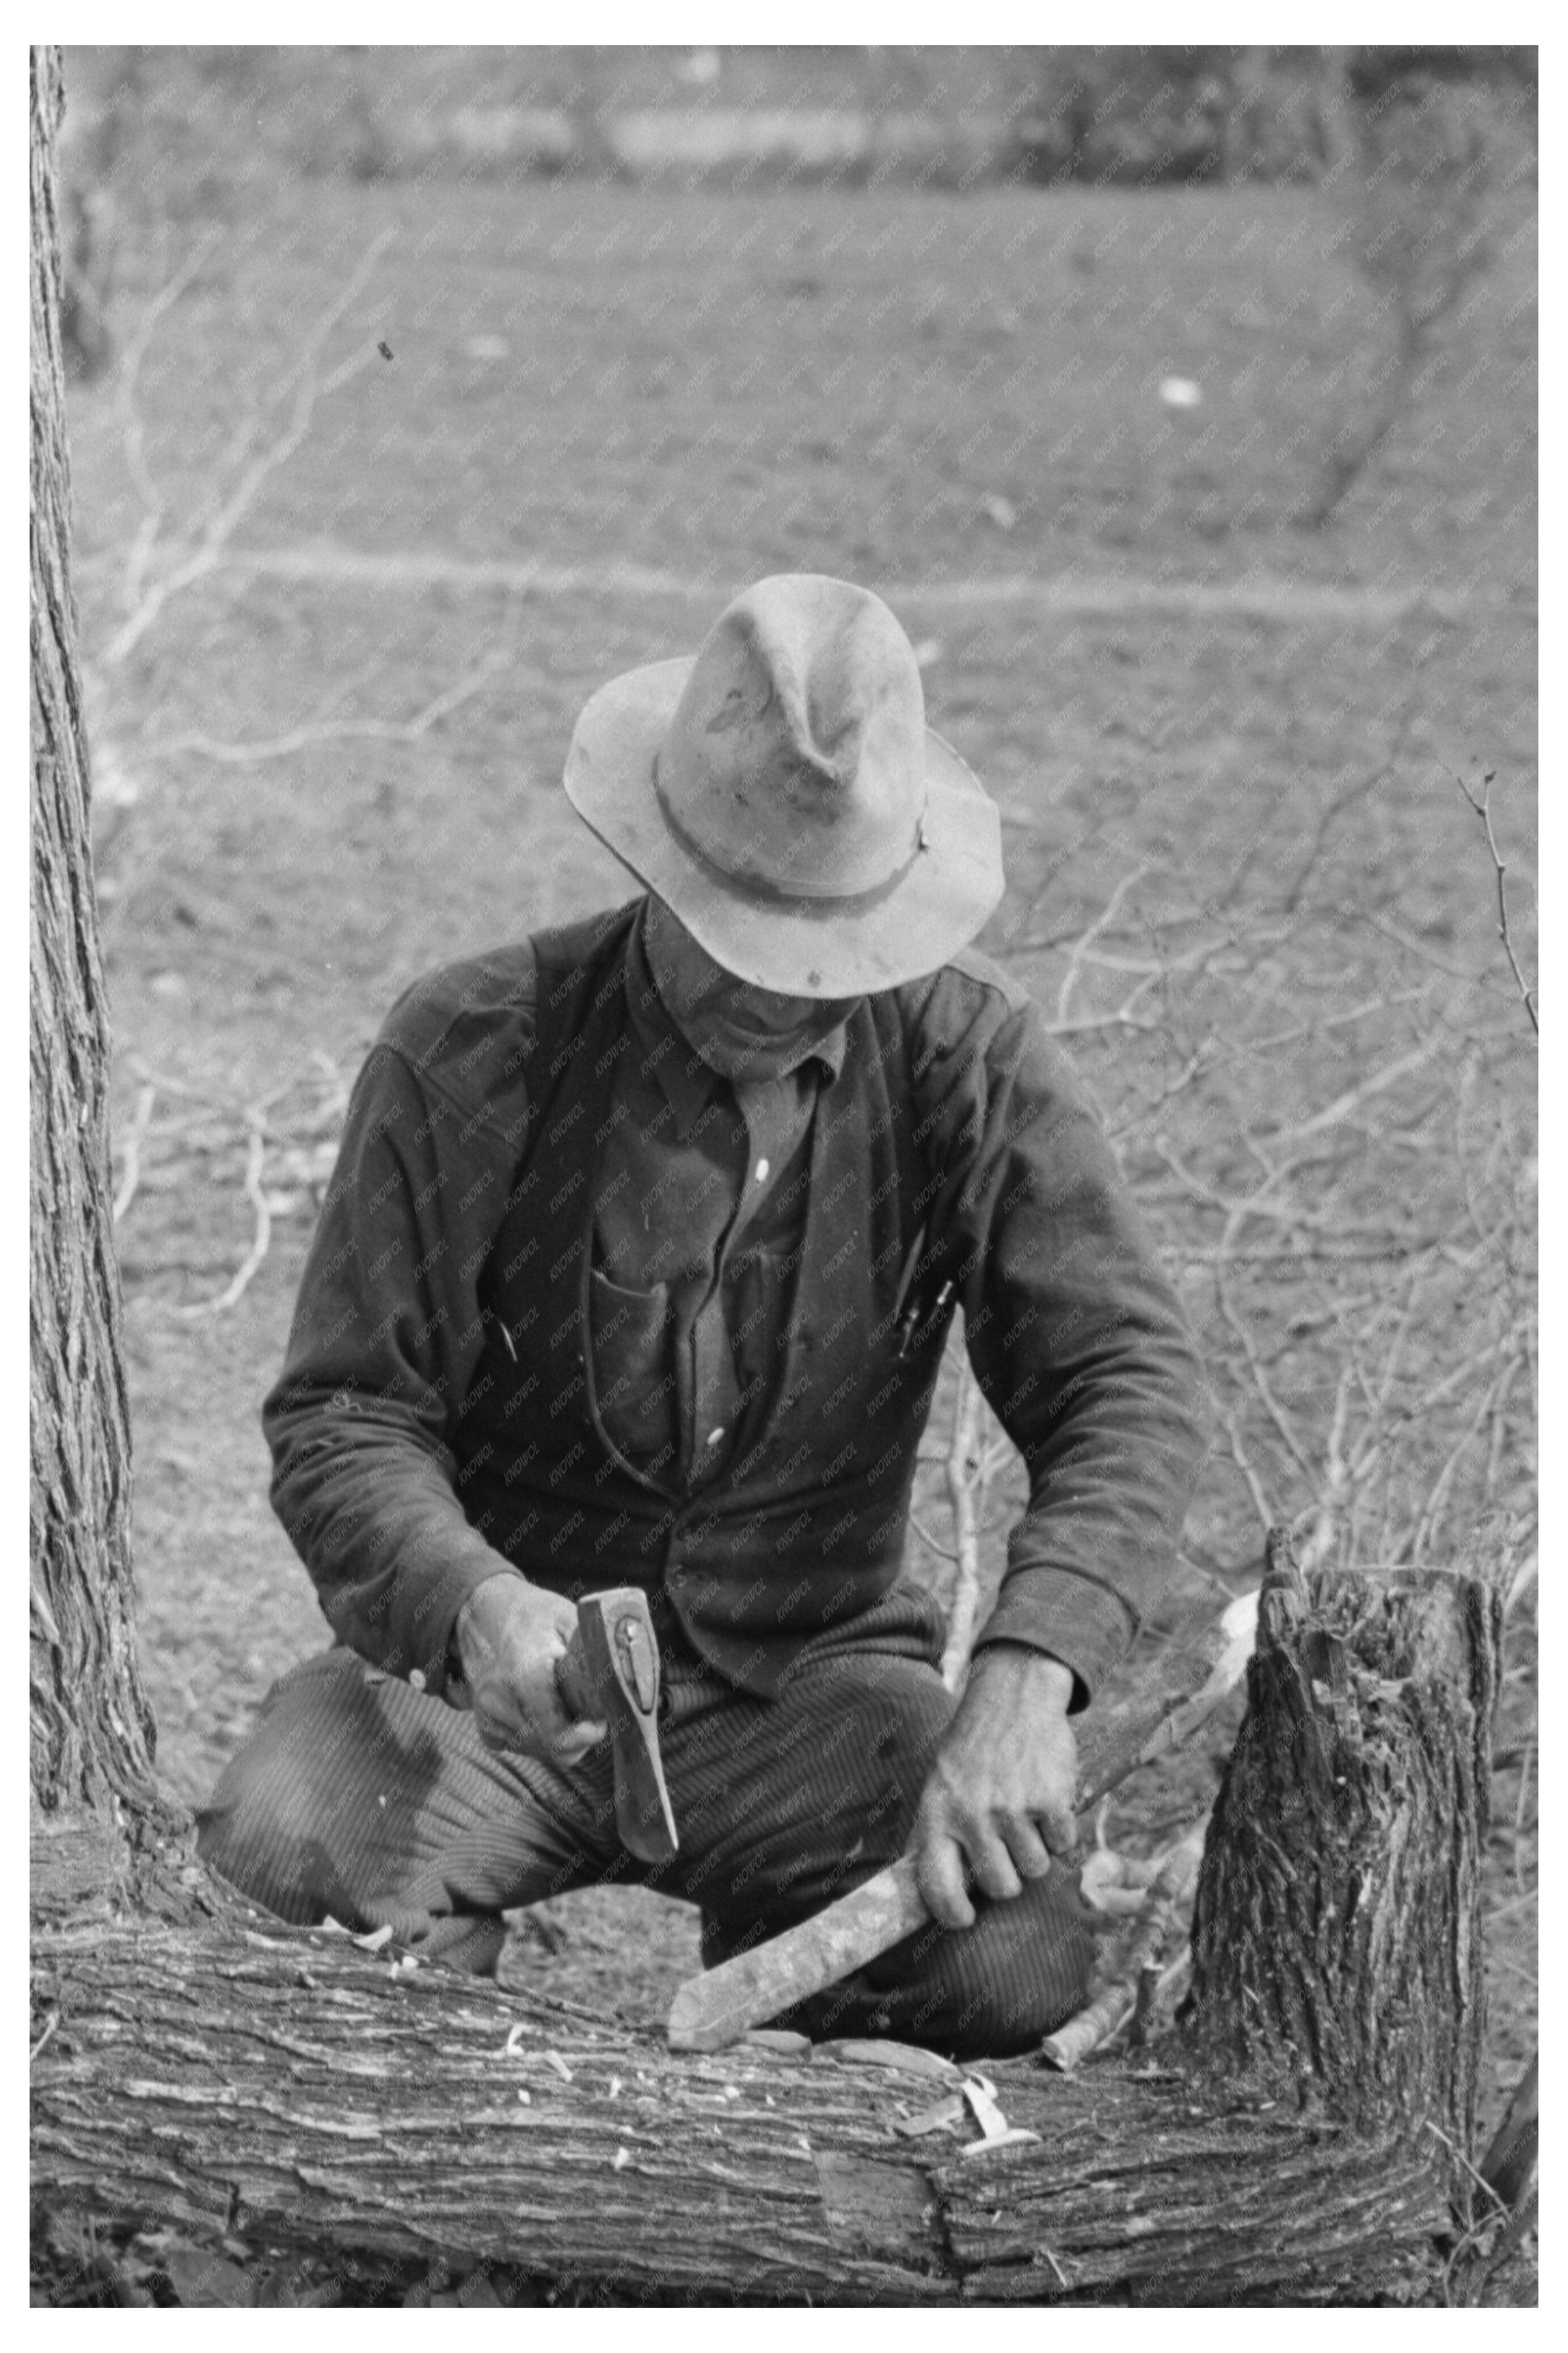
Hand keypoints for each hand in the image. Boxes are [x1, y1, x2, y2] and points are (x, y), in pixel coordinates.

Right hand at [453, 1574, 606, 1767]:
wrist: (492, 1617)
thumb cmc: (540, 1619)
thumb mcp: (575, 1622)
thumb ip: (601, 1654)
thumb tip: (633, 1683)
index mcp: (522, 1673)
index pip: (558, 1734)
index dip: (589, 1733)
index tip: (601, 1718)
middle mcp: (497, 1701)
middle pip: (555, 1748)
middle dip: (581, 1735)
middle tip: (589, 1707)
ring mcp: (488, 1718)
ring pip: (544, 1752)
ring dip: (564, 1735)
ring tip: (564, 1700)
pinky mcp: (486, 1731)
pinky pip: (528, 1749)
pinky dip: (544, 1737)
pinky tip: (545, 1709)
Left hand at [910, 1645, 1078, 1930]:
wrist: (1013, 1697)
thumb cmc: (972, 1749)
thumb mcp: (939, 1785)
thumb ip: (938, 1834)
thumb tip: (929, 1893)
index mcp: (938, 1813)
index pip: (936, 1885)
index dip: (951, 1912)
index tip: (965, 1917)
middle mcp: (972, 1815)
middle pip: (1000, 1887)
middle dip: (1008, 1874)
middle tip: (1006, 1845)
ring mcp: (1013, 1808)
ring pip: (1036, 1869)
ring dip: (1036, 1849)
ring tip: (1024, 1813)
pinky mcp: (1051, 1800)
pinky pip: (1064, 1845)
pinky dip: (1061, 1830)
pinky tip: (1046, 1799)